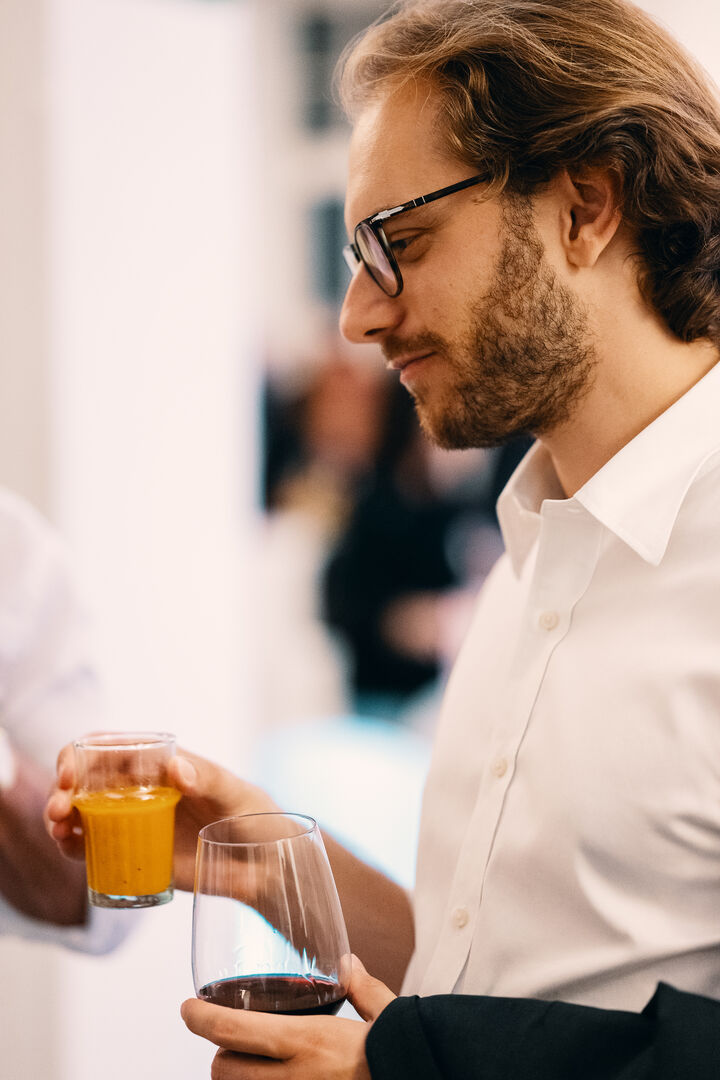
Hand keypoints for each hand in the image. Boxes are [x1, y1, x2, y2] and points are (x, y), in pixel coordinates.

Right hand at [45, 744, 278, 891]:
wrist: (264, 867)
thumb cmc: (255, 817)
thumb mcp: (236, 794)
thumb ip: (209, 779)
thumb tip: (176, 768)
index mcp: (161, 764)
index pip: (110, 747)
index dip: (81, 753)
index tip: (70, 773)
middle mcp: (140, 789)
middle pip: (86, 780)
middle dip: (63, 788)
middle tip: (60, 809)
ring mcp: (134, 821)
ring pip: (81, 812)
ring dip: (60, 816)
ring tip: (60, 829)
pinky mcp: (135, 853)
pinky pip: (93, 846)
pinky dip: (72, 844)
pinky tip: (69, 846)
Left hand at [180, 955, 395, 1078]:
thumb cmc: (403, 1054)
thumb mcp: (387, 1014)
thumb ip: (364, 988)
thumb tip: (347, 962)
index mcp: (307, 1041)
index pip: (232, 1029)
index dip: (199, 1019)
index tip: (186, 1008)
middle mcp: (294, 1078)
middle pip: (224, 1069)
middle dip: (217, 1053)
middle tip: (225, 1039)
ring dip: (235, 1076)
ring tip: (245, 1062)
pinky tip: (267, 1077)